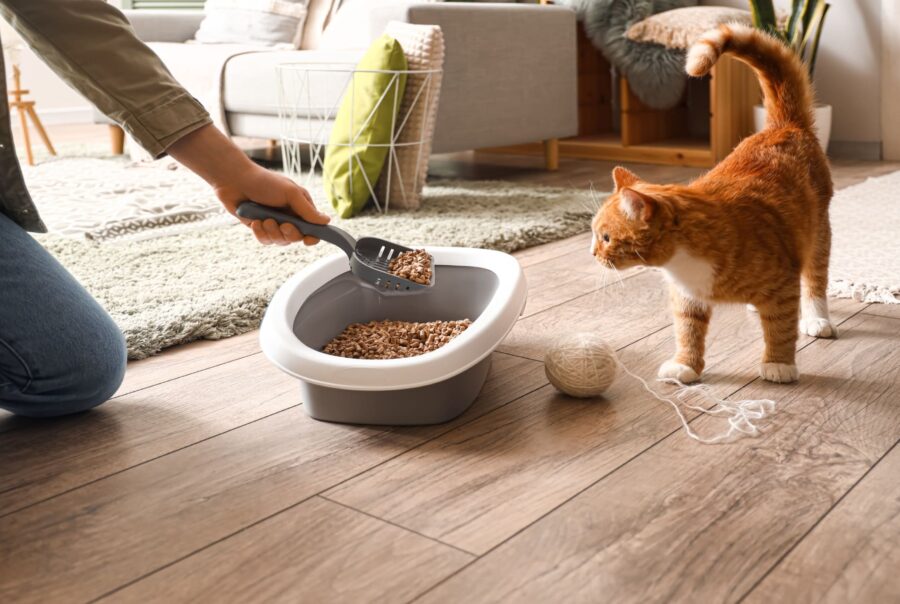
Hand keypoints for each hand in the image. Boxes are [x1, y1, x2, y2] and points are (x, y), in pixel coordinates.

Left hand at [214, 166, 329, 245]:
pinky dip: (260, 233)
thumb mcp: (290, 193)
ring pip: (280, 241)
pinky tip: (255, 222)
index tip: (308, 239)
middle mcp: (289, 217)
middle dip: (289, 234)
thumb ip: (308, 210)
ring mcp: (274, 223)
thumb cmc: (264, 181)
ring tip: (264, 219)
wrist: (235, 181)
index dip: (313, 236)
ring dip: (272, 232)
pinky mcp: (260, 228)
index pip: (313, 228)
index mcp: (300, 207)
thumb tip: (326, 222)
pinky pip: (265, 240)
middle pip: (297, 238)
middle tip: (282, 224)